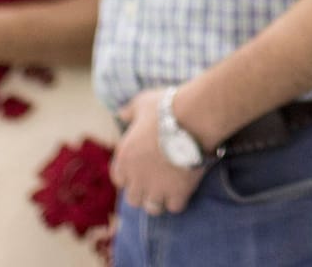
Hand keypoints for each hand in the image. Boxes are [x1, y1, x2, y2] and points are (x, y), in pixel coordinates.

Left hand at [111, 88, 205, 214]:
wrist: (193, 118)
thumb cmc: (166, 107)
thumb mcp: (142, 103)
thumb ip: (129, 111)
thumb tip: (120, 114)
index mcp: (124, 157)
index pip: (119, 179)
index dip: (130, 176)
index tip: (141, 170)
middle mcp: (136, 177)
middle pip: (134, 198)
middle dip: (144, 191)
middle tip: (157, 181)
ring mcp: (156, 187)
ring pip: (152, 207)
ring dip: (160, 200)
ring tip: (170, 189)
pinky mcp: (177, 193)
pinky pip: (174, 207)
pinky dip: (179, 200)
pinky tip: (185, 188)